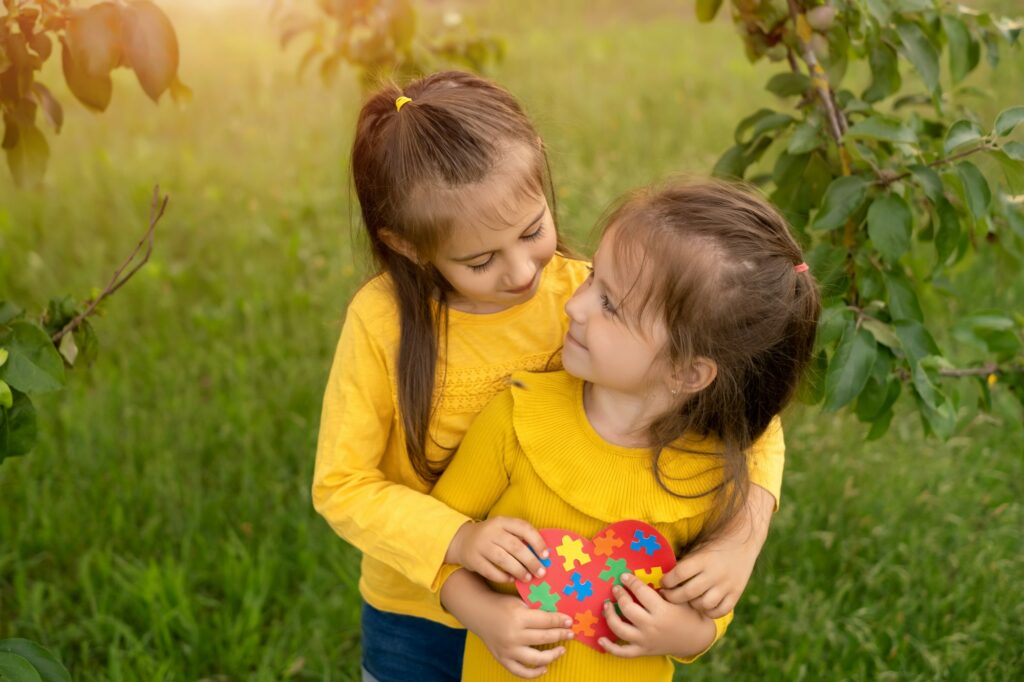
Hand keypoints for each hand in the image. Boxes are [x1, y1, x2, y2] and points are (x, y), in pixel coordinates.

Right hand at [446, 516, 549, 582]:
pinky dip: (503, 577)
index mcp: (502, 521)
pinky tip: (511, 580)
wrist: (462, 540)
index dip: (537, 541)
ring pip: (503, 559)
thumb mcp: (504, 529)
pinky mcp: (473, 559)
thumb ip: (520, 537)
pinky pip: (490, 571)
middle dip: (531, 561)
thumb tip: (543, 554)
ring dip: (519, 570)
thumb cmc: (492, 536)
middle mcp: (491, 531)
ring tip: (528, 578)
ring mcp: (480, 545)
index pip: (523, 528)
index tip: (546, 555)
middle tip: (541, 572)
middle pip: (515, 546)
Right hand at [474, 595, 574, 678]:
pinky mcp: (502, 659)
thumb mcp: (519, 602)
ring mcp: (508, 650)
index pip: (546, 621)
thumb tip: (559, 618)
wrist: (478, 612)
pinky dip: (534, 673)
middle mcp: (514, 635)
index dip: (560, 621)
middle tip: (571, 634)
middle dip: (561, 635)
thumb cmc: (502, 605)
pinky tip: (544, 668)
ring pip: (536, 658)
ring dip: (553, 655)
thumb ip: (536, 611)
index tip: (570, 621)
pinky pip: (520, 671)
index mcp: (518, 617)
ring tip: (562, 650)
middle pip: (545, 638)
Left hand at [598, 573, 715, 658]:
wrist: (696, 639)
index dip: (630, 582)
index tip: (624, 576)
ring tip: (606, 605)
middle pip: (627, 609)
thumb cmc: (688, 614)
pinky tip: (601, 639)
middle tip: (615, 588)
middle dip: (619, 595)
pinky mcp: (643, 651)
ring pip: (620, 629)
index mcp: (662, 611)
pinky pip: (622, 652)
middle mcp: (651, 626)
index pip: (641, 592)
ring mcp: (645, 640)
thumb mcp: (680, 598)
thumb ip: (664, 589)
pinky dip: (610, 647)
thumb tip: (643, 580)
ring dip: (610, 616)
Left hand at [660, 485, 774, 616]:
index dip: (667, 581)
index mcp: (702, 559)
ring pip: (703, 604)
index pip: (679, 574)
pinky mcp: (736, 594)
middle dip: (672, 597)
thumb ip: (684, 564)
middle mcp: (714, 573)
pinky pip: (719, 611)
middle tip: (666, 595)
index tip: (662, 583)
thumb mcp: (698, 549)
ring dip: (691, 604)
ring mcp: (726, 585)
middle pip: (687, 592)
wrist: (743, 541)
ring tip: (686, 600)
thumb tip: (661, 577)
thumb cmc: (713, 545)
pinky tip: (703, 605)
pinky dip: (709, 611)